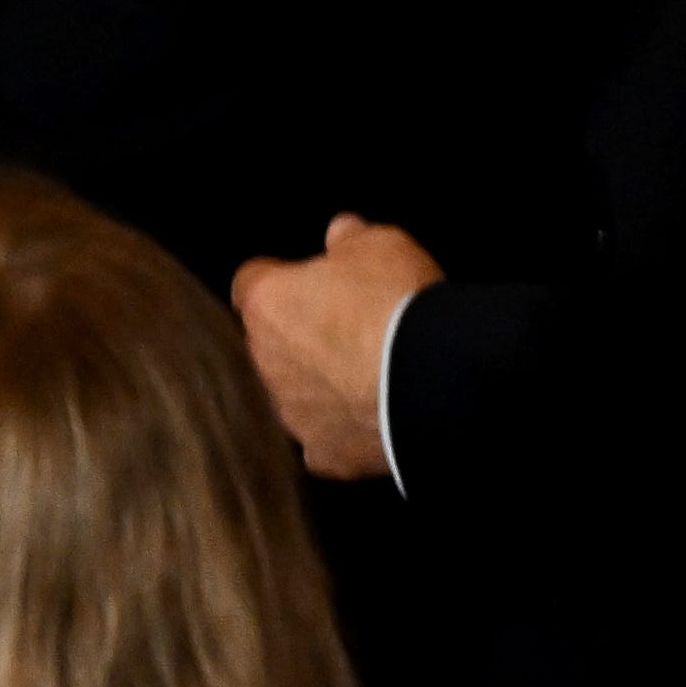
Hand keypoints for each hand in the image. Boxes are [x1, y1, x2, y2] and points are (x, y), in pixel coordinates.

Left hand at [231, 213, 441, 480]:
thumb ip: (351, 239)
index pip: (252, 284)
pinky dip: (340, 432)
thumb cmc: (397, 302)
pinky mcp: (326, 454)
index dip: (281, 282)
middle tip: (349, 330)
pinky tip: (368, 423)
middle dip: (300, 336)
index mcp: (267, 303)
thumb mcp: (381, 246)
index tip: (309, 283)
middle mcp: (266, 360)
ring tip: (366, 378)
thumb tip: (341, 233)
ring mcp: (292, 412)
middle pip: (271, 342)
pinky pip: (323, 442)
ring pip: (293, 394)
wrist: (433, 381)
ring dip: (318, 385)